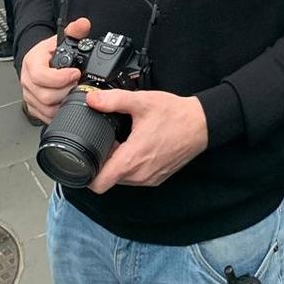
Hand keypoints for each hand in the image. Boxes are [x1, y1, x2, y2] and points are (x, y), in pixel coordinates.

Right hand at [20, 17, 87, 122]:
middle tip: (77, 83)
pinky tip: (66, 102)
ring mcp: (29, 95)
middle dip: (65, 90)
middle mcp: (27, 80)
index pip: (41, 76)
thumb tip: (83, 24)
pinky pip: (45, 116)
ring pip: (45, 107)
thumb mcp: (61, 38)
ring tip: (72, 91)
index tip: (75, 73)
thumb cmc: (48, 52)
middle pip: (45, 95)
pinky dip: (58, 112)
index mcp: (32, 63)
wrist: (39, 60)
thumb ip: (74, 30)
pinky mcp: (33, 107)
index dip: (60, 77)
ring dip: (63, 102)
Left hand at [87, 88, 207, 193]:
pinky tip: (134, 145)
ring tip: (120, 141)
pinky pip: (135, 177)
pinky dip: (130, 165)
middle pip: (108, 179)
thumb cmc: (175, 114)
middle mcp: (140, 174)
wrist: (201, 124)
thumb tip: (92, 99)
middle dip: (101, 163)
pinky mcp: (157, 177)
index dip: (85, 174)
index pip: (98, 184)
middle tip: (104, 142)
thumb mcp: (142, 102)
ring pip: (122, 179)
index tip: (82, 160)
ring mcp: (149, 178)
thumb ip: (114, 100)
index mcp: (132, 159)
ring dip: (116, 164)